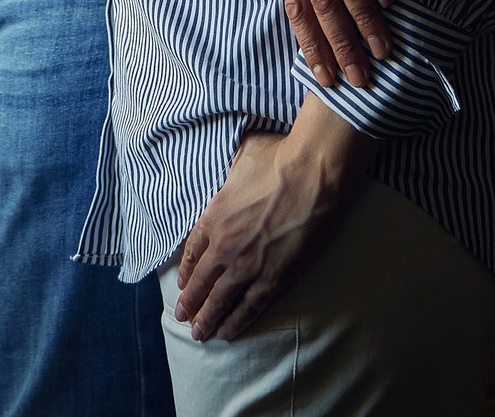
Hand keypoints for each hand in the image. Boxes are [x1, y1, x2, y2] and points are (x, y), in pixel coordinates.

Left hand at [173, 97, 374, 342]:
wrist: (311, 174)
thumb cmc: (275, 160)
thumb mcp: (234, 161)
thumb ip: (224, 176)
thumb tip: (224, 172)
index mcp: (212, 216)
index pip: (191, 252)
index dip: (186, 272)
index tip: (182, 284)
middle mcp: (224, 244)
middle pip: (201, 281)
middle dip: (191, 303)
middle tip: (183, 317)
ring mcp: (248, 264)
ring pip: (221, 300)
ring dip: (208, 318)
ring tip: (199, 334)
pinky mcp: (274, 277)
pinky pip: (249, 306)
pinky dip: (237, 321)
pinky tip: (227, 332)